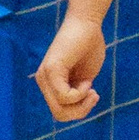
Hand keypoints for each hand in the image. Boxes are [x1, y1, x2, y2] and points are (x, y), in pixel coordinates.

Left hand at [36, 9, 105, 123]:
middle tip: (94, 95)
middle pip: (60, 115)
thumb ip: (77, 95)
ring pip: (60, 110)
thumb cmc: (88, 47)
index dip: (80, 110)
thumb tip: (76, 112)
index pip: (61, 113)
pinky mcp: (51, 69)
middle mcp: (43, 81)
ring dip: (81, 104)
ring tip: (91, 88)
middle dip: (81, 111)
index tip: (93, 93)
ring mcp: (45, 76)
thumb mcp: (83, 79)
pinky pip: (64, 97)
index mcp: (50, 84)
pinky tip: (87, 81)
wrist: (87, 23)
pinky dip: (80, 94)